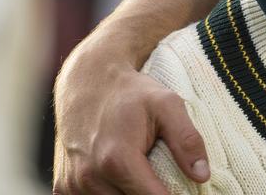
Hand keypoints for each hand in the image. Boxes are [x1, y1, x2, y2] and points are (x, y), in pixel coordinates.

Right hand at [53, 47, 208, 193]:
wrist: (89, 82)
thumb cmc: (131, 93)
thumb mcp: (168, 104)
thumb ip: (187, 140)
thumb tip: (202, 175)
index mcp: (117, 159)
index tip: (186, 190)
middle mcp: (90, 177)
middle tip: (163, 177)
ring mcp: (73, 185)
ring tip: (142, 174)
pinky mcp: (63, 187)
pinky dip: (111, 194)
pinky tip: (120, 178)